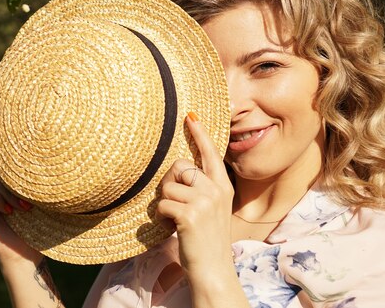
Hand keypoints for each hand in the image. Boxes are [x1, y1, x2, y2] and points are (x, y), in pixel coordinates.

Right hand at [0, 148, 41, 263]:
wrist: (27, 252)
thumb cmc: (35, 222)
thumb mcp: (31, 194)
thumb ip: (22, 174)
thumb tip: (28, 149)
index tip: (2, 138)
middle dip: (11, 178)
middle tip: (28, 196)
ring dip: (10, 194)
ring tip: (25, 208)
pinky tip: (9, 211)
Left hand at [156, 113, 233, 274]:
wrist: (213, 269)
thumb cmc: (207, 239)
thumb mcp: (213, 208)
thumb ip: (203, 188)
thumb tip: (181, 170)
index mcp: (223, 186)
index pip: (211, 153)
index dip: (199, 134)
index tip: (190, 115)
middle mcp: (216, 189)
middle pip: (180, 166)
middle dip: (170, 182)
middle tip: (174, 201)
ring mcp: (204, 201)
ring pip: (169, 186)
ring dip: (166, 203)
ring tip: (176, 219)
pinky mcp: (190, 214)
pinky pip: (163, 204)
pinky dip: (161, 217)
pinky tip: (173, 227)